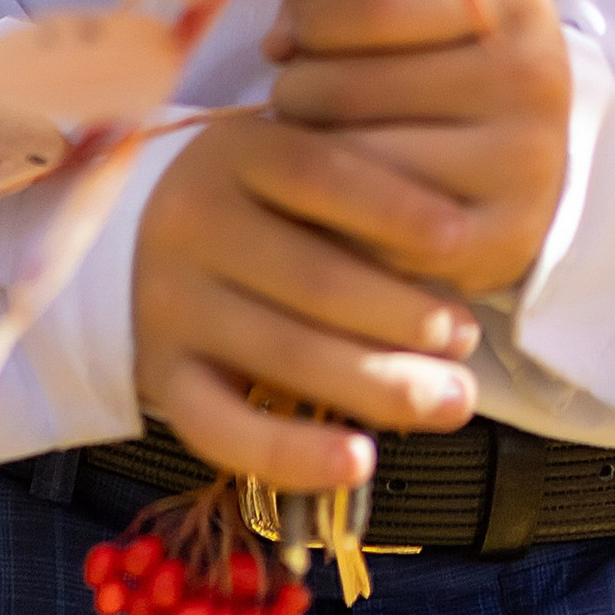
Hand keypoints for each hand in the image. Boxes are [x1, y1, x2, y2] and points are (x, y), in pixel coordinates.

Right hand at [132, 110, 481, 490]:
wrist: (145, 230)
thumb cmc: (267, 194)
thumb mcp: (302, 155)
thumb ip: (362, 185)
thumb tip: (458, 250)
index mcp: (234, 152)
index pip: (319, 175)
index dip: (393, 208)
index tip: (460, 241)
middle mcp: (189, 222)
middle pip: (311, 277)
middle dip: (402, 315)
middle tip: (468, 340)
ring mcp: (168, 304)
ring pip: (283, 354)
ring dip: (377, 384)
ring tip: (451, 401)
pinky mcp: (160, 376)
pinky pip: (222, 429)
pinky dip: (294, 455)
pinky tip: (361, 462)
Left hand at [265, 0, 572, 297]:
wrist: (525, 155)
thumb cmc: (446, 62)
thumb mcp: (417, 2)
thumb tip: (278, 43)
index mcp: (513, 2)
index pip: (376, 6)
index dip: (312, 21)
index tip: (296, 37)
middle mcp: (534, 80)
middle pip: (353, 90)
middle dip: (298, 94)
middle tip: (296, 102)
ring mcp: (526, 167)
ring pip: (360, 166)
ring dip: (308, 158)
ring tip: (312, 146)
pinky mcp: (502, 243)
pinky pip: (378, 237)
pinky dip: (336, 220)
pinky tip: (336, 201)